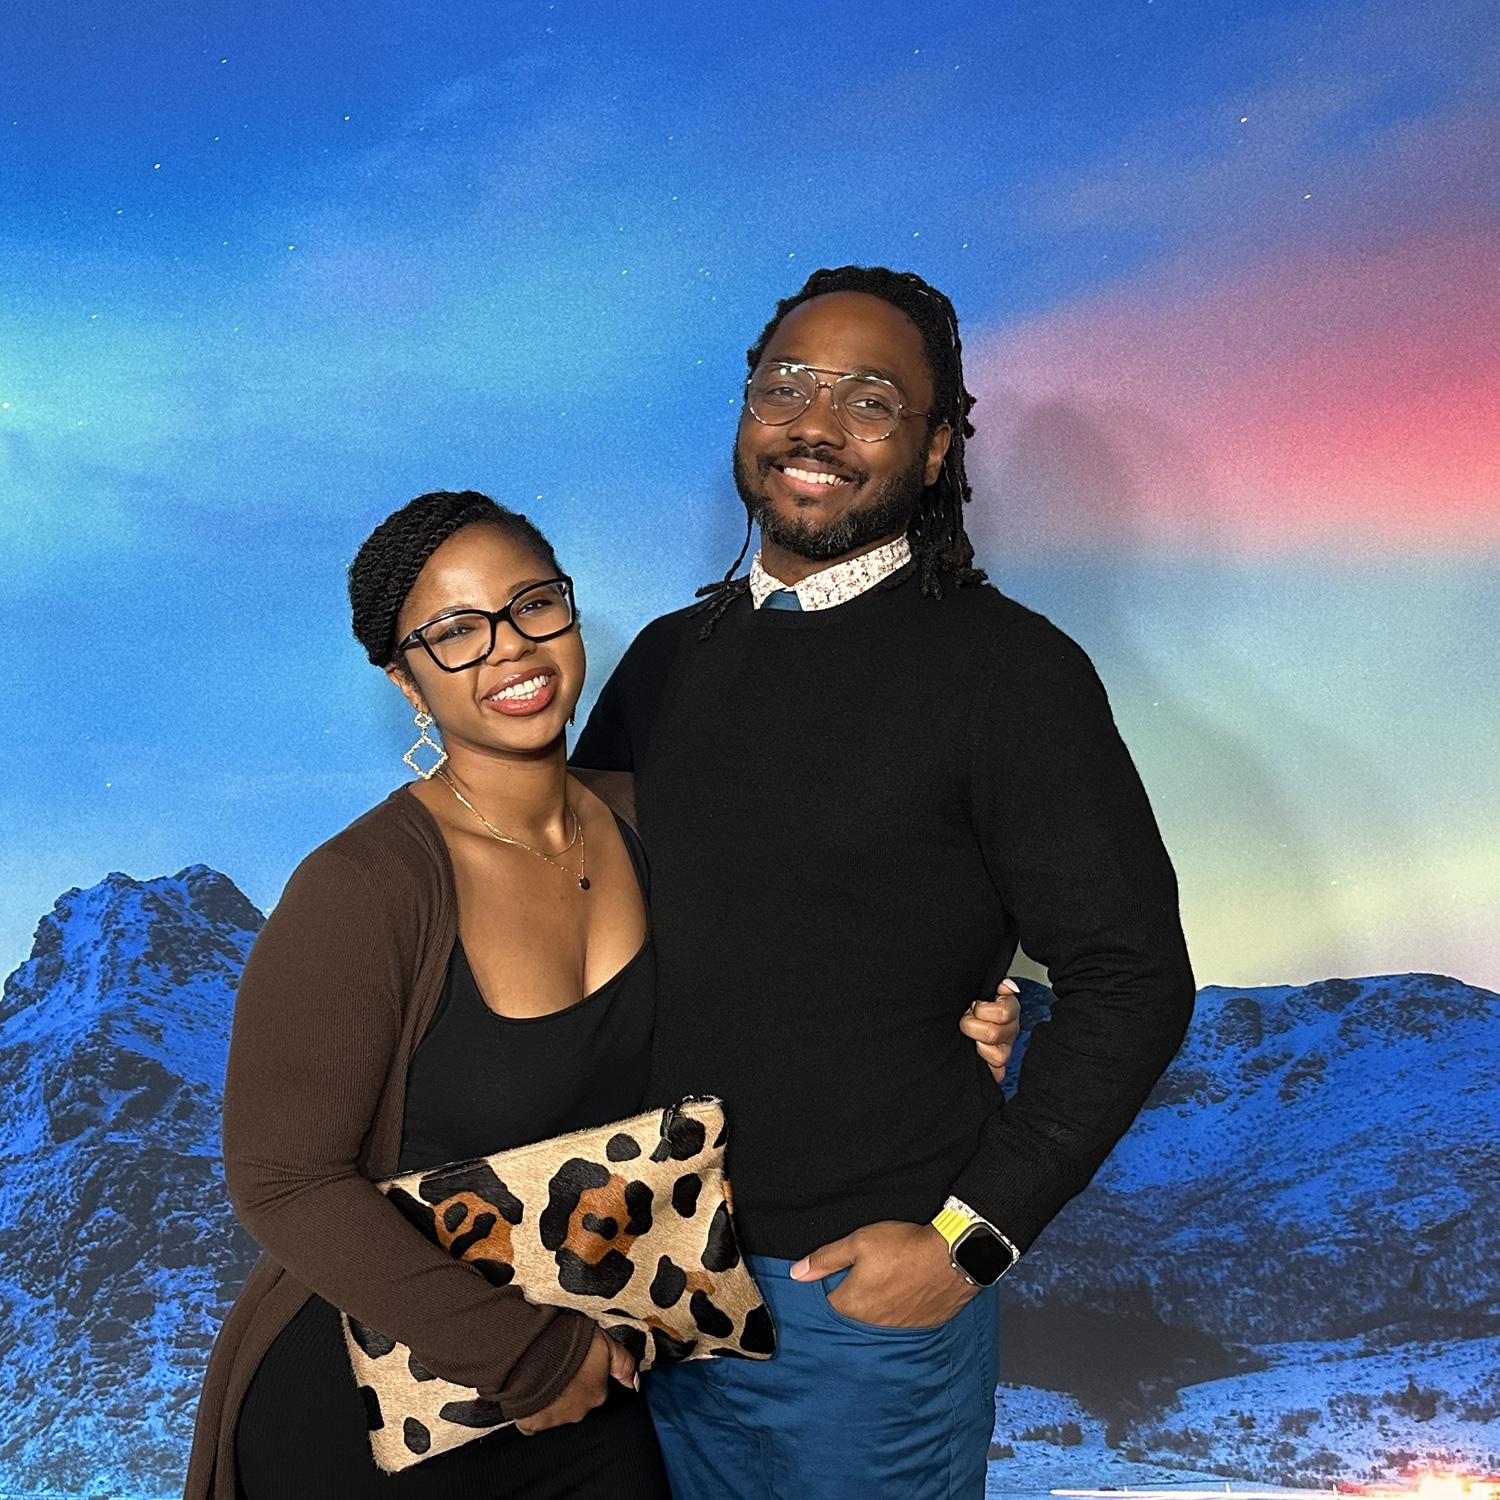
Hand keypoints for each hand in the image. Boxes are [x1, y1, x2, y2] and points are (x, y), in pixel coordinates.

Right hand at [513, 1327, 636, 1434]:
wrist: (534, 1354)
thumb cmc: (570, 1345)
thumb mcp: (606, 1344)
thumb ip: (623, 1364)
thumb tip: (634, 1384)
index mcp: (597, 1394)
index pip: (598, 1391)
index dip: (589, 1377)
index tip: (581, 1366)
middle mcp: (578, 1412)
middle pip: (578, 1403)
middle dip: (571, 1391)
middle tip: (561, 1370)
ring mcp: (555, 1419)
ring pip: (557, 1411)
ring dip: (553, 1399)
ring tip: (543, 1377)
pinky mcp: (531, 1423)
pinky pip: (533, 1422)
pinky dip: (532, 1412)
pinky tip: (530, 1396)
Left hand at [789, 1221, 975, 1327]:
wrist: (954, 1256)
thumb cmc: (904, 1247)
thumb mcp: (859, 1242)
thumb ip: (826, 1259)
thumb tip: (798, 1274)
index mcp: (853, 1304)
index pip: (829, 1302)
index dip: (831, 1284)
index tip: (838, 1273)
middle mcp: (873, 1324)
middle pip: (854, 1312)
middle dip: (855, 1294)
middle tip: (868, 1273)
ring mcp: (898, 1327)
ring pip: (878, 1318)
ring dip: (878, 1302)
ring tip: (889, 1279)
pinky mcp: (921, 1325)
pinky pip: (902, 1320)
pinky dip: (901, 1308)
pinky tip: (907, 1290)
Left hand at [960, 977, 1021, 1080]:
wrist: (963, 1018)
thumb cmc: (973, 1004)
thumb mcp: (981, 989)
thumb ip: (995, 984)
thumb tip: (1006, 986)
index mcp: (1009, 1010)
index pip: (1004, 1012)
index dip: (983, 1009)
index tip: (974, 1006)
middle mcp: (1010, 1031)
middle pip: (994, 1033)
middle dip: (972, 1026)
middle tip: (965, 1020)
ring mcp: (1005, 1051)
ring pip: (998, 1057)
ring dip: (977, 1046)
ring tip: (969, 1038)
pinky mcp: (997, 1068)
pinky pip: (997, 1074)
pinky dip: (985, 1068)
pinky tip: (974, 1055)